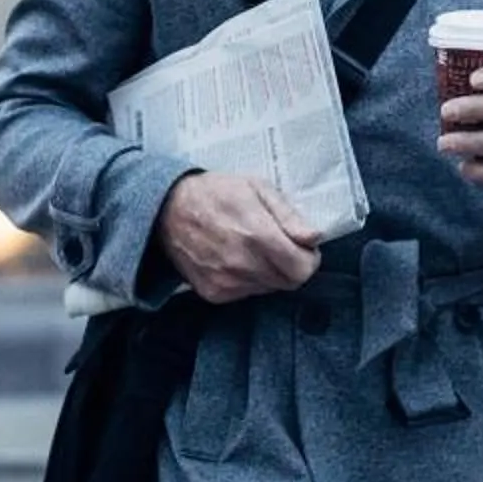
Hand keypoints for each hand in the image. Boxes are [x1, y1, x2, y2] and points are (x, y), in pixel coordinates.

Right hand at [155, 172, 320, 304]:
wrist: (167, 210)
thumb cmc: (216, 193)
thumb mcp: (257, 188)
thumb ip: (289, 215)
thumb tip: (315, 237)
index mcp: (257, 235)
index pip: (302, 269)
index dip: (309, 258)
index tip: (303, 246)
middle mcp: (242, 264)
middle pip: (289, 282)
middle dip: (292, 265)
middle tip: (279, 244)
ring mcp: (226, 282)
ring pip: (269, 289)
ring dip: (271, 272)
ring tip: (254, 247)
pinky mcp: (213, 293)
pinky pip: (247, 293)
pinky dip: (250, 279)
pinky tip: (237, 258)